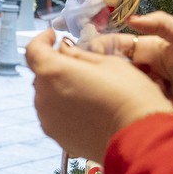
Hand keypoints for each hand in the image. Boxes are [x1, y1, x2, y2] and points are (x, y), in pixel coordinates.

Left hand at [25, 29, 172, 160]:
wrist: (139, 137)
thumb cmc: (129, 94)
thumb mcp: (107, 62)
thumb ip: (79, 54)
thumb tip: (63, 49)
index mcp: (53, 72)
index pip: (33, 50)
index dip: (41, 39)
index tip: (53, 36)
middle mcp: (43, 97)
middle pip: (42, 75)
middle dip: (56, 66)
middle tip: (79, 65)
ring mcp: (48, 120)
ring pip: (48, 96)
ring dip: (61, 89)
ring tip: (88, 90)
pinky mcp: (58, 137)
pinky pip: (56, 116)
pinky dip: (66, 109)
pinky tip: (88, 110)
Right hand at [91, 12, 172, 137]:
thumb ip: (163, 25)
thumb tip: (131, 18)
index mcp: (158, 52)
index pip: (125, 47)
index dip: (107, 48)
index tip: (89, 53)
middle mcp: (154, 73)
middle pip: (123, 70)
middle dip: (112, 72)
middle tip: (100, 76)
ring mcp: (155, 95)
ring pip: (129, 91)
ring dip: (125, 91)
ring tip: (119, 93)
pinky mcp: (159, 114)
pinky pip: (140, 110)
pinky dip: (135, 109)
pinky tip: (129, 110)